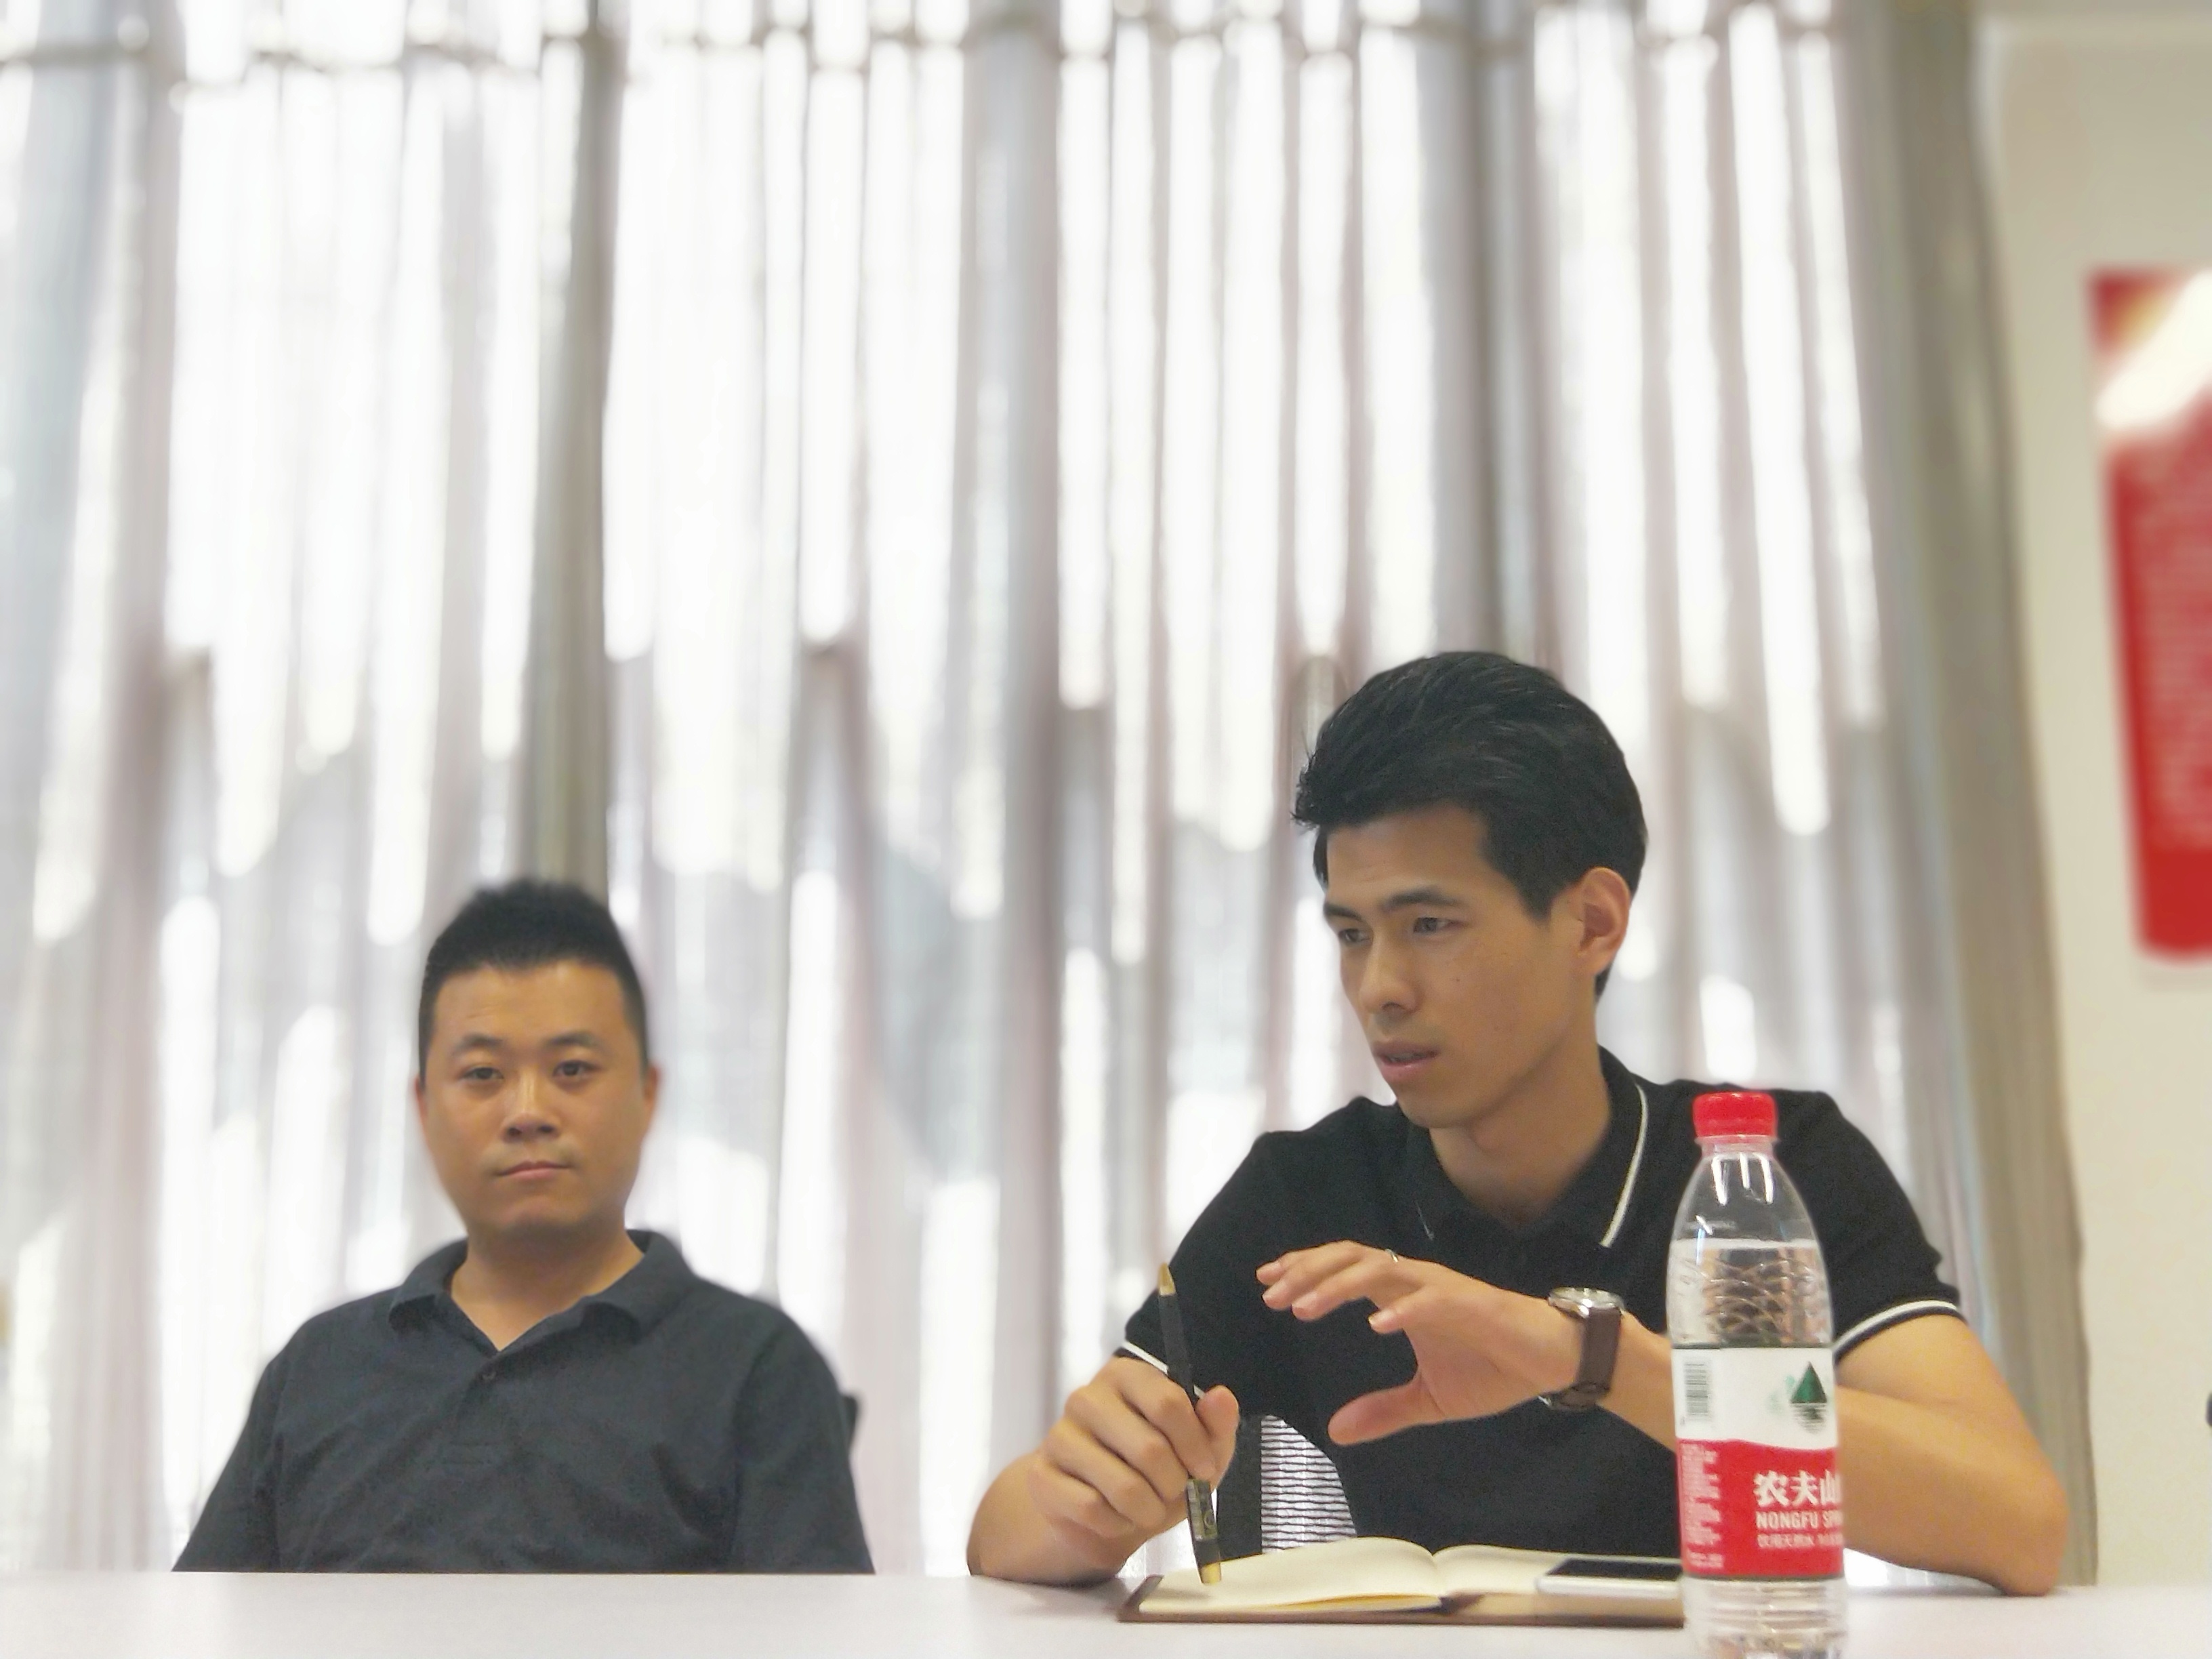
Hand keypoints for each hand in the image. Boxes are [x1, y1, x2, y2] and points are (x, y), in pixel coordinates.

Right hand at [1023, 1356, 1239, 1561]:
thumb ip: (1216, 1423)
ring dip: (1148, 1510)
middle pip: (1150, 1448)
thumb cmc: (1157, 1472)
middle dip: (1174, 1485)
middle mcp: (1087, 1397)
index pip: (1168, 1403)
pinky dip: (1117, 1524)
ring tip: (1148, 1508)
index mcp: (1126, 1376)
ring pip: (1123, 1486)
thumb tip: (1221, 1397)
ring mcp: (1059, 1435)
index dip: (1195, 1445)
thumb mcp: (1198, 1449)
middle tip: (1174, 1494)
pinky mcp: (1041, 1476)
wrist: (1107, 1514)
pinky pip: (1092, 1509)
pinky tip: (1118, 1517)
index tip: (1205, 1470)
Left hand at [1258, 1242, 1588, 1443]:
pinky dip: (1403, 1308)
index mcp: (1402, 1295)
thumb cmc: (1493, 1369)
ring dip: (1338, 1285)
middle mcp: (1416, 1281)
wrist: (1553, 1360)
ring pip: (1381, 1269)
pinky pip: (1431, 1299)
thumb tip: (1335, 1431)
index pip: (1343, 1269)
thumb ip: (1383, 1410)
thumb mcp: (1428, 1400)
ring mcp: (1443, 1289)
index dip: (1304, 1272)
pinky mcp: (1473, 1304)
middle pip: (1350, 1259)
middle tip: (1271, 1295)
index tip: (1267, 1285)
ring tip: (1305, 1308)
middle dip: (1307, 1273)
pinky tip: (1377, 1325)